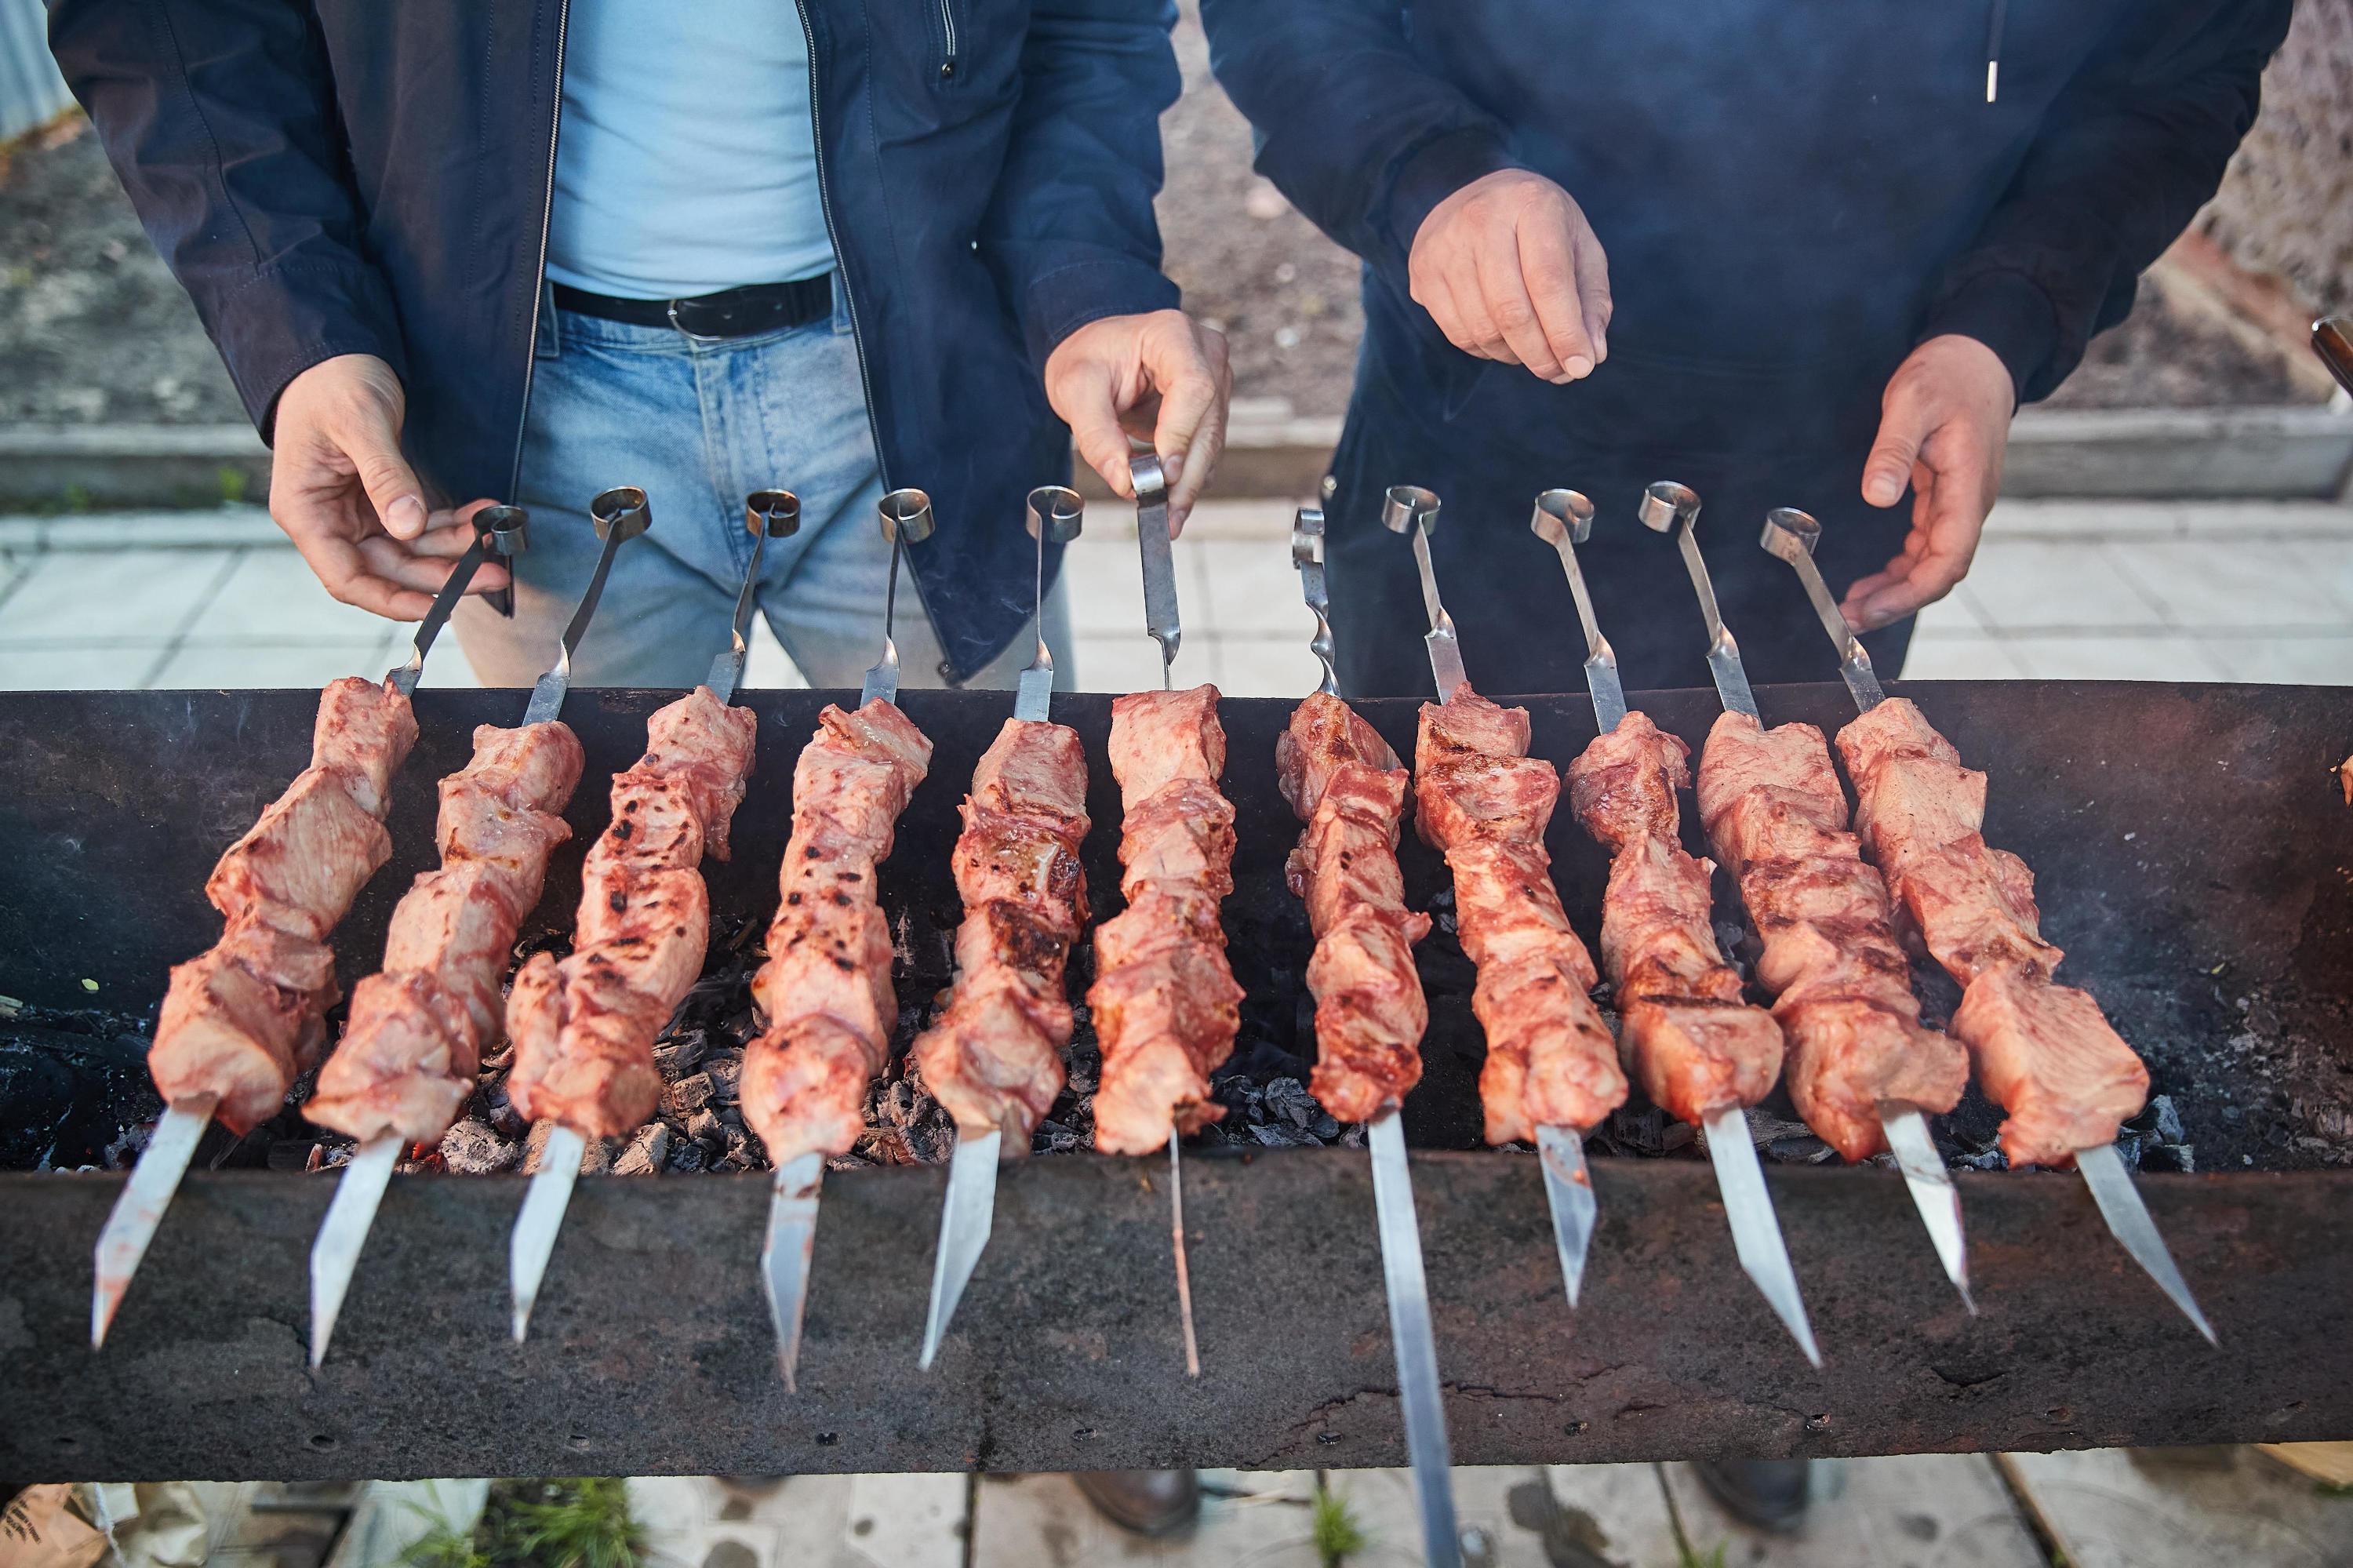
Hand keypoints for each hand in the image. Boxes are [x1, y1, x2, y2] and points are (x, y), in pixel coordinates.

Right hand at [268, 353, 509, 618]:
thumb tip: (407, 526)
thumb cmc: (332, 382)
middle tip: (492, 572)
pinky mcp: (380, 500)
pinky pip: (419, 525)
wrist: (335, 352)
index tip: (437, 606)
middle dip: (440, 574)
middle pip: (387, 569)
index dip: (390, 599)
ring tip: (494, 541)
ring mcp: (356, 513)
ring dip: (453, 549)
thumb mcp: (360, 422)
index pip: (346, 578)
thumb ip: (385, 476)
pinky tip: (481, 514)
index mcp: (305, 512)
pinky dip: (450, 523)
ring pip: (410, 550)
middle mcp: (329, 520)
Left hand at [1045, 309, 1230, 533]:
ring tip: (1165, 518)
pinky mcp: (1214, 407)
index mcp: (1172, 335)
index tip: (1163, 474)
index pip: (1193, 387)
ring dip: (1189, 484)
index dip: (1181, 434)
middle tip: (1166, 515)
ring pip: (1213, 442)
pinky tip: (1170, 502)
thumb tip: (1125, 482)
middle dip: (1187, 474)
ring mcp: (1216, 380)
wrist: (1098, 354)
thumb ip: (1097, 436)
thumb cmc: (1088, 361)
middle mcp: (1206, 354)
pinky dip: (1189, 478)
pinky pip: (1208, 449)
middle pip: (1209, 422)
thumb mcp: (1075, 390)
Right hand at [1408, 168, 1610, 383]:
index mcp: (1531, 203)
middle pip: (1510, 310)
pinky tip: (1503, 340)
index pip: (1548, 281)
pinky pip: (1457, 333)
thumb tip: (1591, 356)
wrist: (1474, 189)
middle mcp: (1481, 219)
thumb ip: (1591, 300)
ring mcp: (1444, 245)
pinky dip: (1486, 350)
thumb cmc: (1540, 226)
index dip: (1566, 332)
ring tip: (1533, 351)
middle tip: (1559, 373)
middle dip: (1540, 354)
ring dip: (1514, 355)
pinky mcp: (1422, 270)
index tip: (1582, 367)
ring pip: (1482, 329)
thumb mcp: (1579, 246)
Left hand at [1841, 334, 2017, 630]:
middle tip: (1848, 621)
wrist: (1978, 355)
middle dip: (1896, 601)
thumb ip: (1894, 449)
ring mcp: (1958, 502)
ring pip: (1931, 562)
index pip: (1949, 558)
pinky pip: (1925, 545)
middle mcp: (1968, 502)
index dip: (1911, 592)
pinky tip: (1872, 580)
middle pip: (1939, 572)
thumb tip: (1877, 496)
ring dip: (1895, 589)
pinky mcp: (1945, 498)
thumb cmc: (1949, 373)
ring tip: (1852, 607)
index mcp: (1968, 485)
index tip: (1871, 609)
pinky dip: (1899, 567)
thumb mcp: (1913, 400)